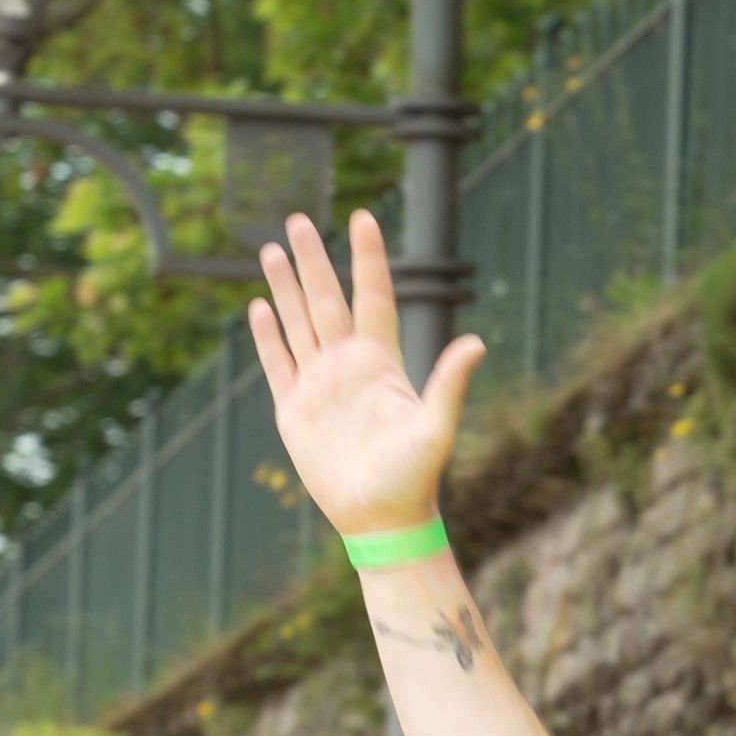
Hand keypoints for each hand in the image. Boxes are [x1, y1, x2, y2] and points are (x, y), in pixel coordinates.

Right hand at [249, 209, 488, 538]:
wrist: (380, 518)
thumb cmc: (414, 478)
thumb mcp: (436, 428)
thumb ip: (450, 383)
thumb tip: (476, 343)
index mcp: (381, 362)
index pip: (373, 296)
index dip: (368, 258)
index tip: (364, 217)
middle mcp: (348, 365)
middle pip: (326, 298)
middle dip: (313, 258)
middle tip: (297, 218)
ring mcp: (319, 383)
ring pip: (298, 321)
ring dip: (285, 286)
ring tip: (272, 249)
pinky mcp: (293, 407)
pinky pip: (277, 361)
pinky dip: (267, 334)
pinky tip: (259, 306)